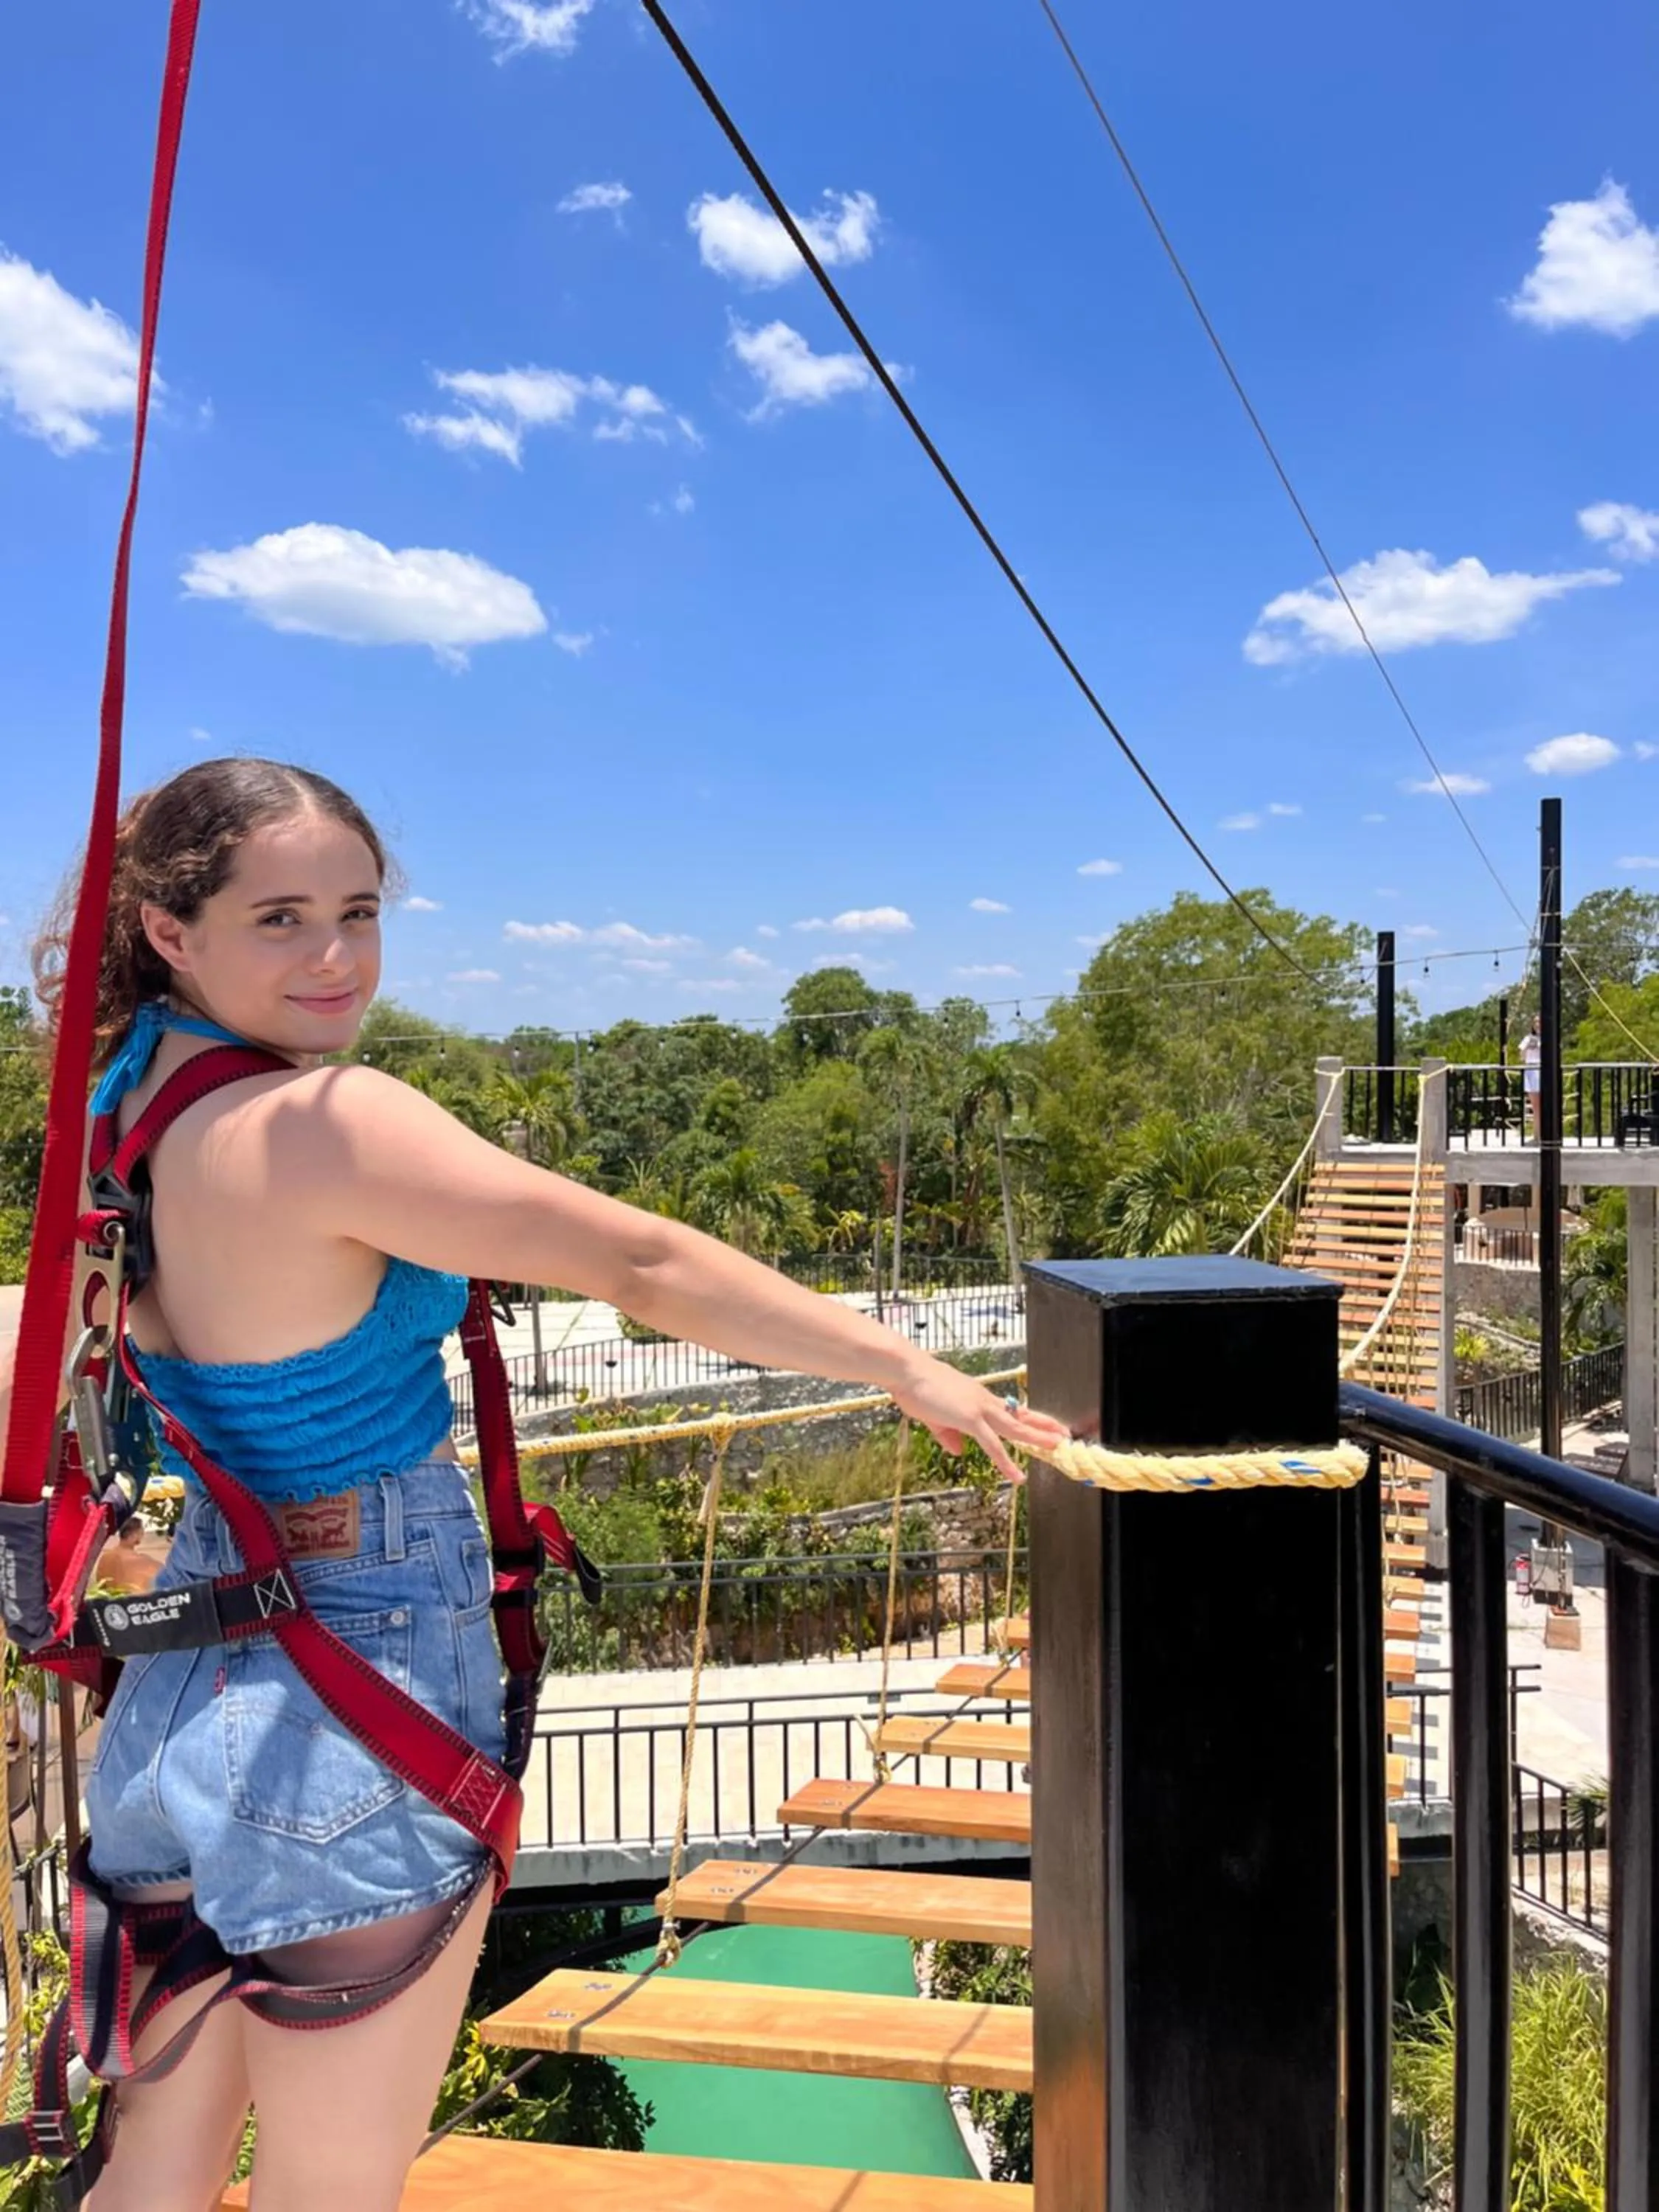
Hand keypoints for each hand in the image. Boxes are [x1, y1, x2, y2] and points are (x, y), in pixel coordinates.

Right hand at [888, 1359, 1070, 1483]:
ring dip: (1038, 1438)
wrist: (906, 1371)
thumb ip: (948, 1434)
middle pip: (1020, 1415)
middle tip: (1064, 1434)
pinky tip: (1017, 1476)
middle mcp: (984, 1401)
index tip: (1043, 1423)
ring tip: (1058, 1447)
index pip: (1009, 1409)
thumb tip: (959, 1451)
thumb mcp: (934, 1416)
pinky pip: (993, 1445)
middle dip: (1044, 1426)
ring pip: (1016, 1427)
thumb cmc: (916, 1387)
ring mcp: (980, 1409)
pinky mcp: (970, 1419)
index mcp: (977, 1398)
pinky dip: (1006, 1462)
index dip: (1027, 1418)